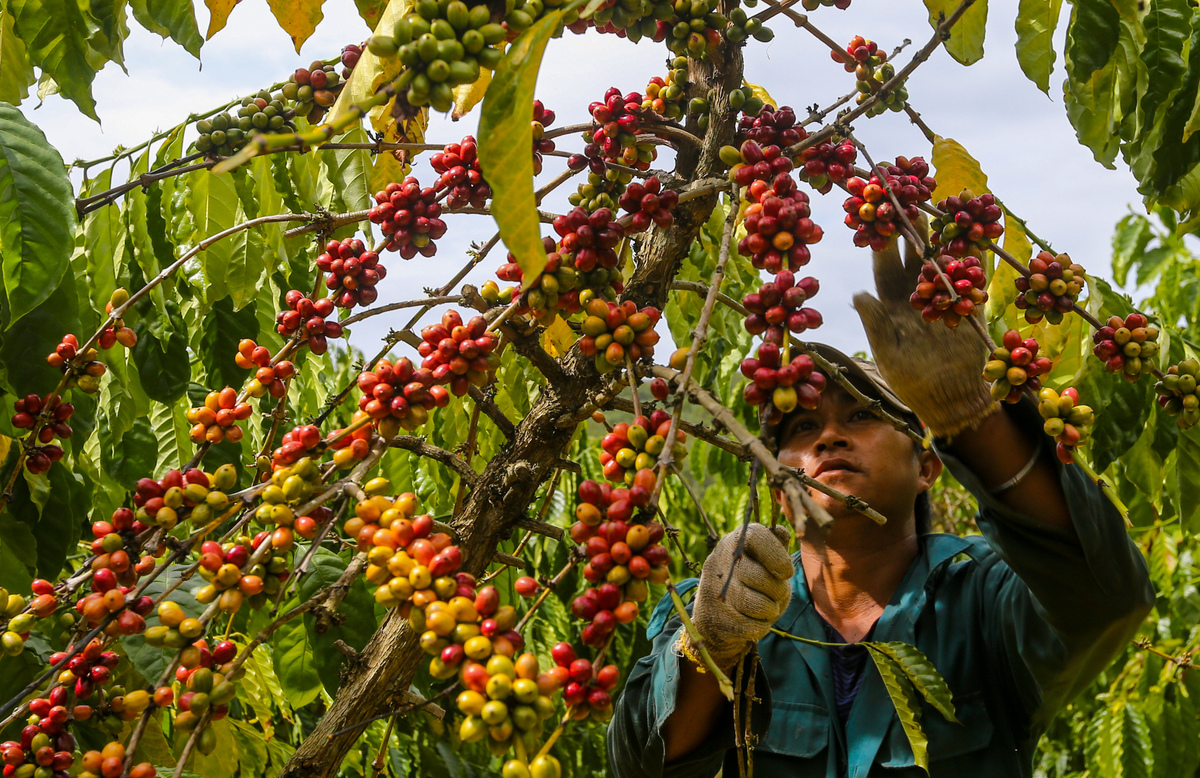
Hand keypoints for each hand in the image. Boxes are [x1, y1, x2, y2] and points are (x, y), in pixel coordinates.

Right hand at [683, 523, 793, 669]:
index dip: (777, 556)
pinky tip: (751, 621)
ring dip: (770, 610)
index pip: (756, 536)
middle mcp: (719, 559)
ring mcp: (711, 588)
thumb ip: (776, 545)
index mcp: (735, 541)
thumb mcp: (765, 561)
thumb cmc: (752, 583)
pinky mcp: (711, 616)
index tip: (786, 573)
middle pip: (760, 576)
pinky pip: (751, 627)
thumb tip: (782, 531)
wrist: (718, 618)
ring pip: (757, 605)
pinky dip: (759, 627)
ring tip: (764, 607)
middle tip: (777, 594)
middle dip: (778, 591)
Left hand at [851, 216, 996, 439]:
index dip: (881, 244)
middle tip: (910, 201)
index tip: (876, 219)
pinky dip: (975, 256)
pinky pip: (972, 276)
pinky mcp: (970, 304)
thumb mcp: (889, 355)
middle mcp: (916, 294)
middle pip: (913, 255)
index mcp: (891, 304)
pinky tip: (977, 233)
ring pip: (942, 259)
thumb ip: (877, 324)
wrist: (951, 399)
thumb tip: (859, 294)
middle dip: (912, 229)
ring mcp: (944, 297)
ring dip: (943, 236)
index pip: (883, 267)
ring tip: (942, 208)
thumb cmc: (912, 381)